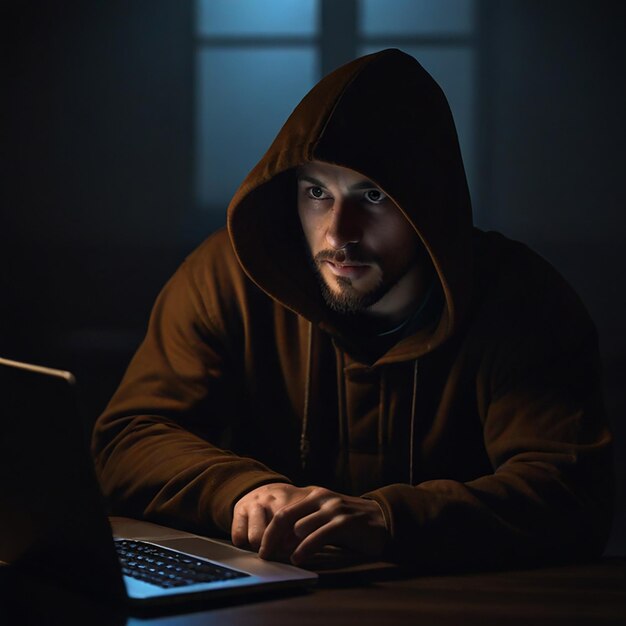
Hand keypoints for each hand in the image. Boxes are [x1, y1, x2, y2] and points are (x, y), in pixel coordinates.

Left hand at [231, 483, 387, 565]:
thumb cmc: (350, 522)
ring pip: (300, 526)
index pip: (283, 510)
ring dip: (287, 545)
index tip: (261, 548)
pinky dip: (305, 548)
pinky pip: (319, 535)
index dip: (269, 530)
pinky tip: (298, 558)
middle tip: (264, 555)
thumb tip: (281, 540)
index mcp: (314, 495)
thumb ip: (306, 523)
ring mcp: (333, 509)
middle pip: (285, 516)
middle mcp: (321, 498)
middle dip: (270, 537)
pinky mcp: (345, 522)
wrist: (383, 519)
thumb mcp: (325, 516)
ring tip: (282, 557)